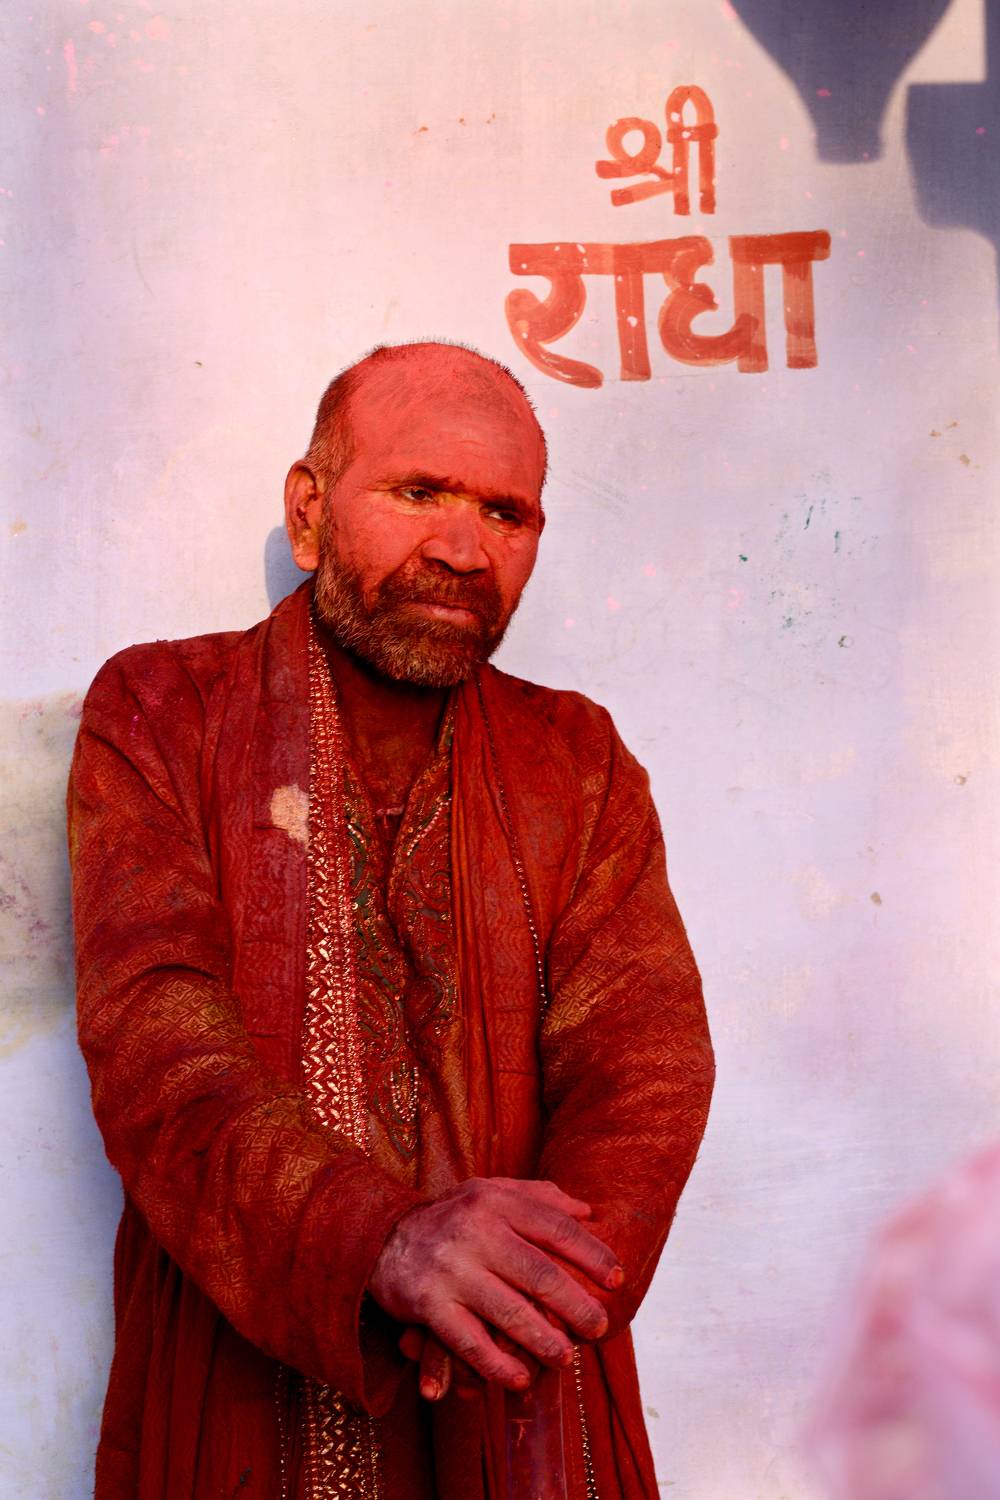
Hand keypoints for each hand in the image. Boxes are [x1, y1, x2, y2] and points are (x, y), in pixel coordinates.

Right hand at [368, 1176, 621, 1390]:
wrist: (379, 1236)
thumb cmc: (451, 1216)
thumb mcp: (488, 1192)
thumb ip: (537, 1197)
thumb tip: (587, 1210)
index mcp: (495, 1201)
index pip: (554, 1227)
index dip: (590, 1254)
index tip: (617, 1279)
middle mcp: (475, 1231)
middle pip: (539, 1273)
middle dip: (576, 1305)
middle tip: (599, 1328)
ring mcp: (451, 1269)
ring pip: (508, 1312)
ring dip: (543, 1341)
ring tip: (566, 1358)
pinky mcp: (428, 1303)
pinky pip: (469, 1341)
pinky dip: (496, 1364)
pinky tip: (520, 1378)